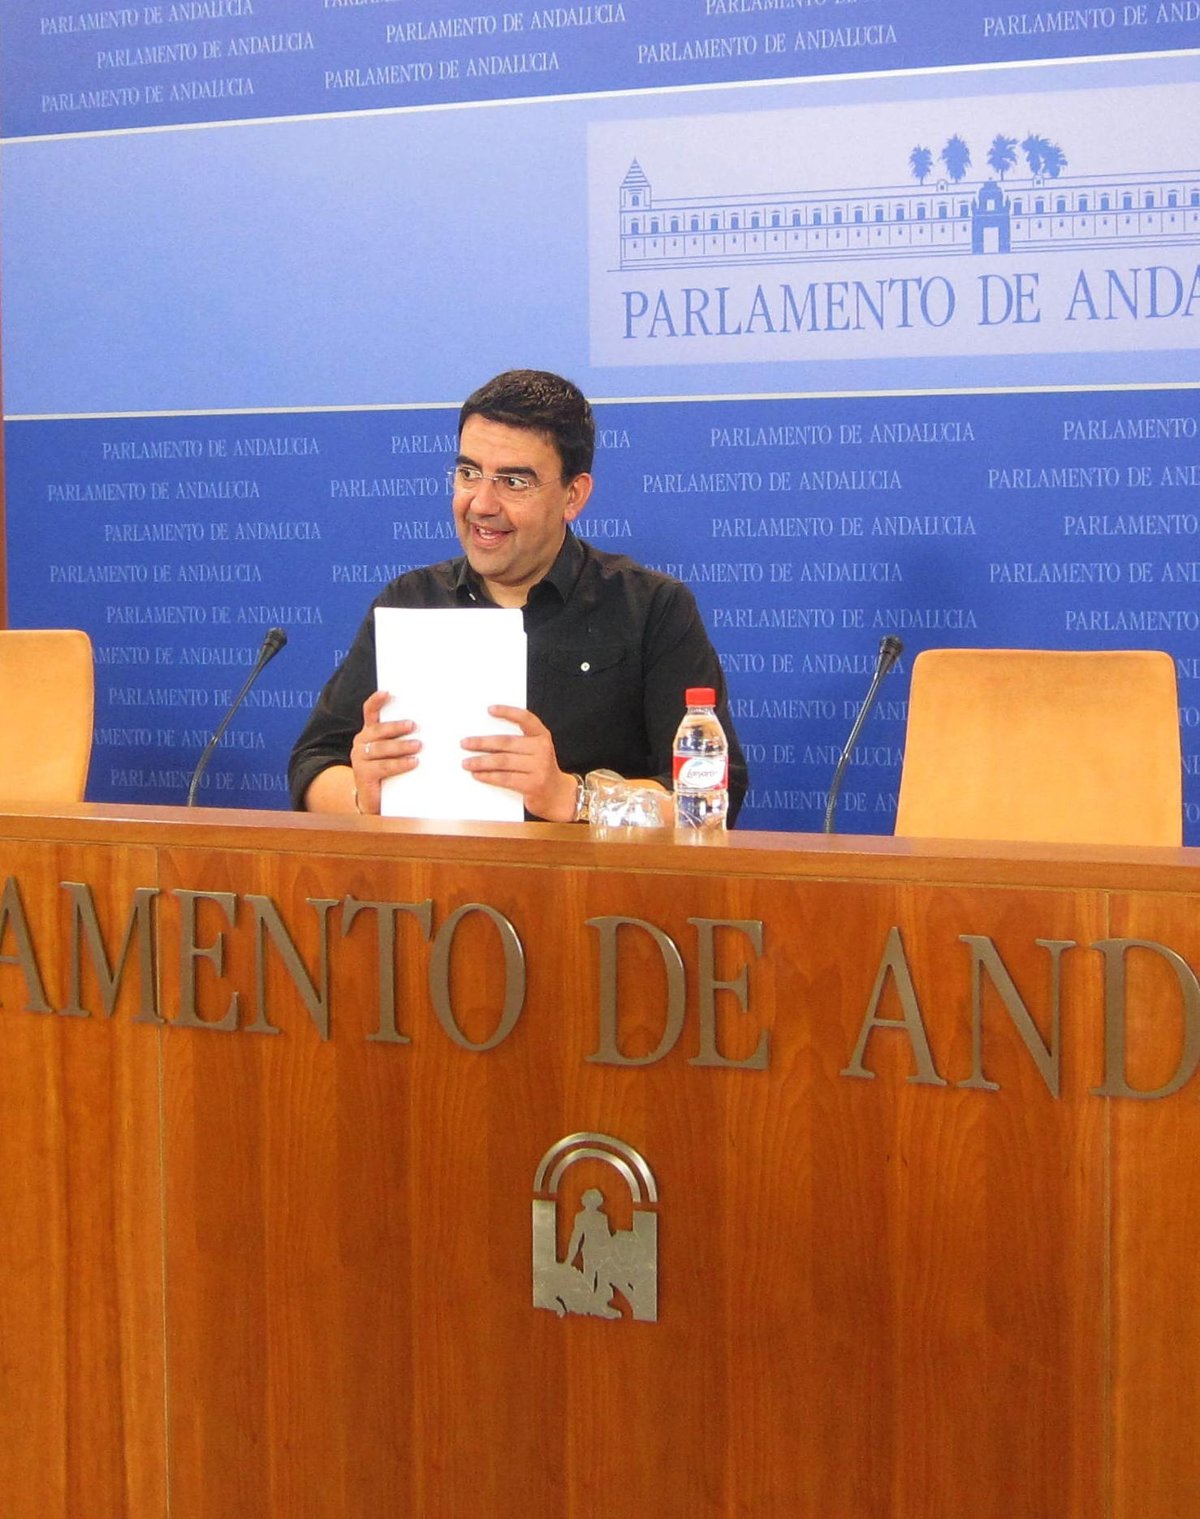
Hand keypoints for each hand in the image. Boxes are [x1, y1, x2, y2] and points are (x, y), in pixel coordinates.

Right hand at [350, 690, 420, 814]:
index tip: (388, 692)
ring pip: (381, 748)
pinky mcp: (363, 774)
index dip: (376, 701)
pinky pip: (383, 766)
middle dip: (396, 727)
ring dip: (401, 746)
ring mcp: (359, 758)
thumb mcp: (395, 752)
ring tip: (418, 746)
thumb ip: (403, 738)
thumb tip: (427, 727)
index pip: (370, 711)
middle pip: (378, 730)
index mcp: (369, 732)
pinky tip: (413, 762)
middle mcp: (361, 742)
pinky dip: (399, 764)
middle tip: (414, 725)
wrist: (373, 798)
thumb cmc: (388, 771)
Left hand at [461, 705, 577, 821]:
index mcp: (542, 736)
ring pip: (503, 761)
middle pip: (506, 743)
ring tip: (466, 763)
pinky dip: (488, 776)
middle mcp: (542, 749)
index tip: (490, 709)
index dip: (508, 712)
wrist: (558, 796)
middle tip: (465, 743)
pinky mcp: (533, 785)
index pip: (526, 719)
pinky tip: (477, 775)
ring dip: (481, 762)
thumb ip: (518, 743)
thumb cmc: (540, 771)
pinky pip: (505, 778)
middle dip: (482, 742)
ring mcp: (539, 768)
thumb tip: (484, 740)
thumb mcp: (536, 752)